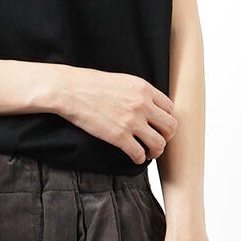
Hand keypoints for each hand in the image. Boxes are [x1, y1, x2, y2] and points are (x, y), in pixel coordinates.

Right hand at [55, 67, 177, 164]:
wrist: (70, 90)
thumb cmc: (91, 85)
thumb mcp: (122, 81)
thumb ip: (138, 94)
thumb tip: (149, 108)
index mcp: (144, 88)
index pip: (170, 109)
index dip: (166, 121)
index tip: (159, 127)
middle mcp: (142, 104)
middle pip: (170, 127)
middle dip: (166, 138)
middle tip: (157, 142)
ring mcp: (131, 121)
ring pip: (159, 144)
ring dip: (155, 152)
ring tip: (147, 153)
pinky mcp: (119, 137)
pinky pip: (139, 154)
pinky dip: (139, 159)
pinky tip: (134, 157)